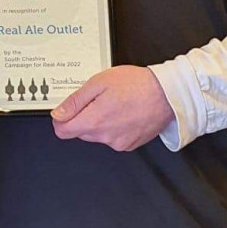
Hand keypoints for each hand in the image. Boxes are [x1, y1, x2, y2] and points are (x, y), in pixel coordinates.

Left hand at [51, 66, 174, 151]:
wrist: (168, 94)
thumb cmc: (137, 85)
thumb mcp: (99, 82)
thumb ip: (75, 101)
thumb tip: (59, 114)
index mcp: (94, 121)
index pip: (62, 131)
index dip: (61, 119)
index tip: (66, 111)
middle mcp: (105, 136)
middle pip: (80, 132)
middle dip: (84, 117)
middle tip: (99, 100)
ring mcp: (118, 143)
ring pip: (97, 135)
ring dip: (100, 122)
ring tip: (116, 104)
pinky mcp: (130, 145)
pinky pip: (113, 138)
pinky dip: (115, 127)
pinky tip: (125, 113)